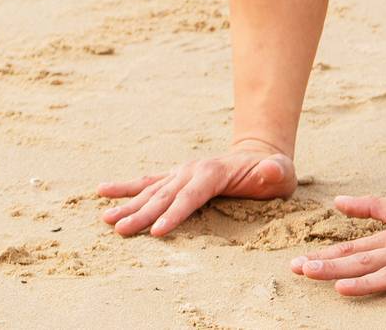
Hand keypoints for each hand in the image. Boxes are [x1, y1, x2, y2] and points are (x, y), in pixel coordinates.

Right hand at [97, 139, 296, 236]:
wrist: (261, 154)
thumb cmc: (273, 172)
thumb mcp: (282, 172)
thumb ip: (275, 172)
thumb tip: (270, 169)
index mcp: (215, 172)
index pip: (192, 196)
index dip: (176, 213)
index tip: (157, 232)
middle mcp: (193, 170)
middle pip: (165, 196)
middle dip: (144, 214)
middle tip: (121, 231)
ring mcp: (182, 172)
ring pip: (152, 190)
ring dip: (129, 204)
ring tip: (106, 218)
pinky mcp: (176, 177)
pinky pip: (148, 182)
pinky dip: (126, 187)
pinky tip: (103, 191)